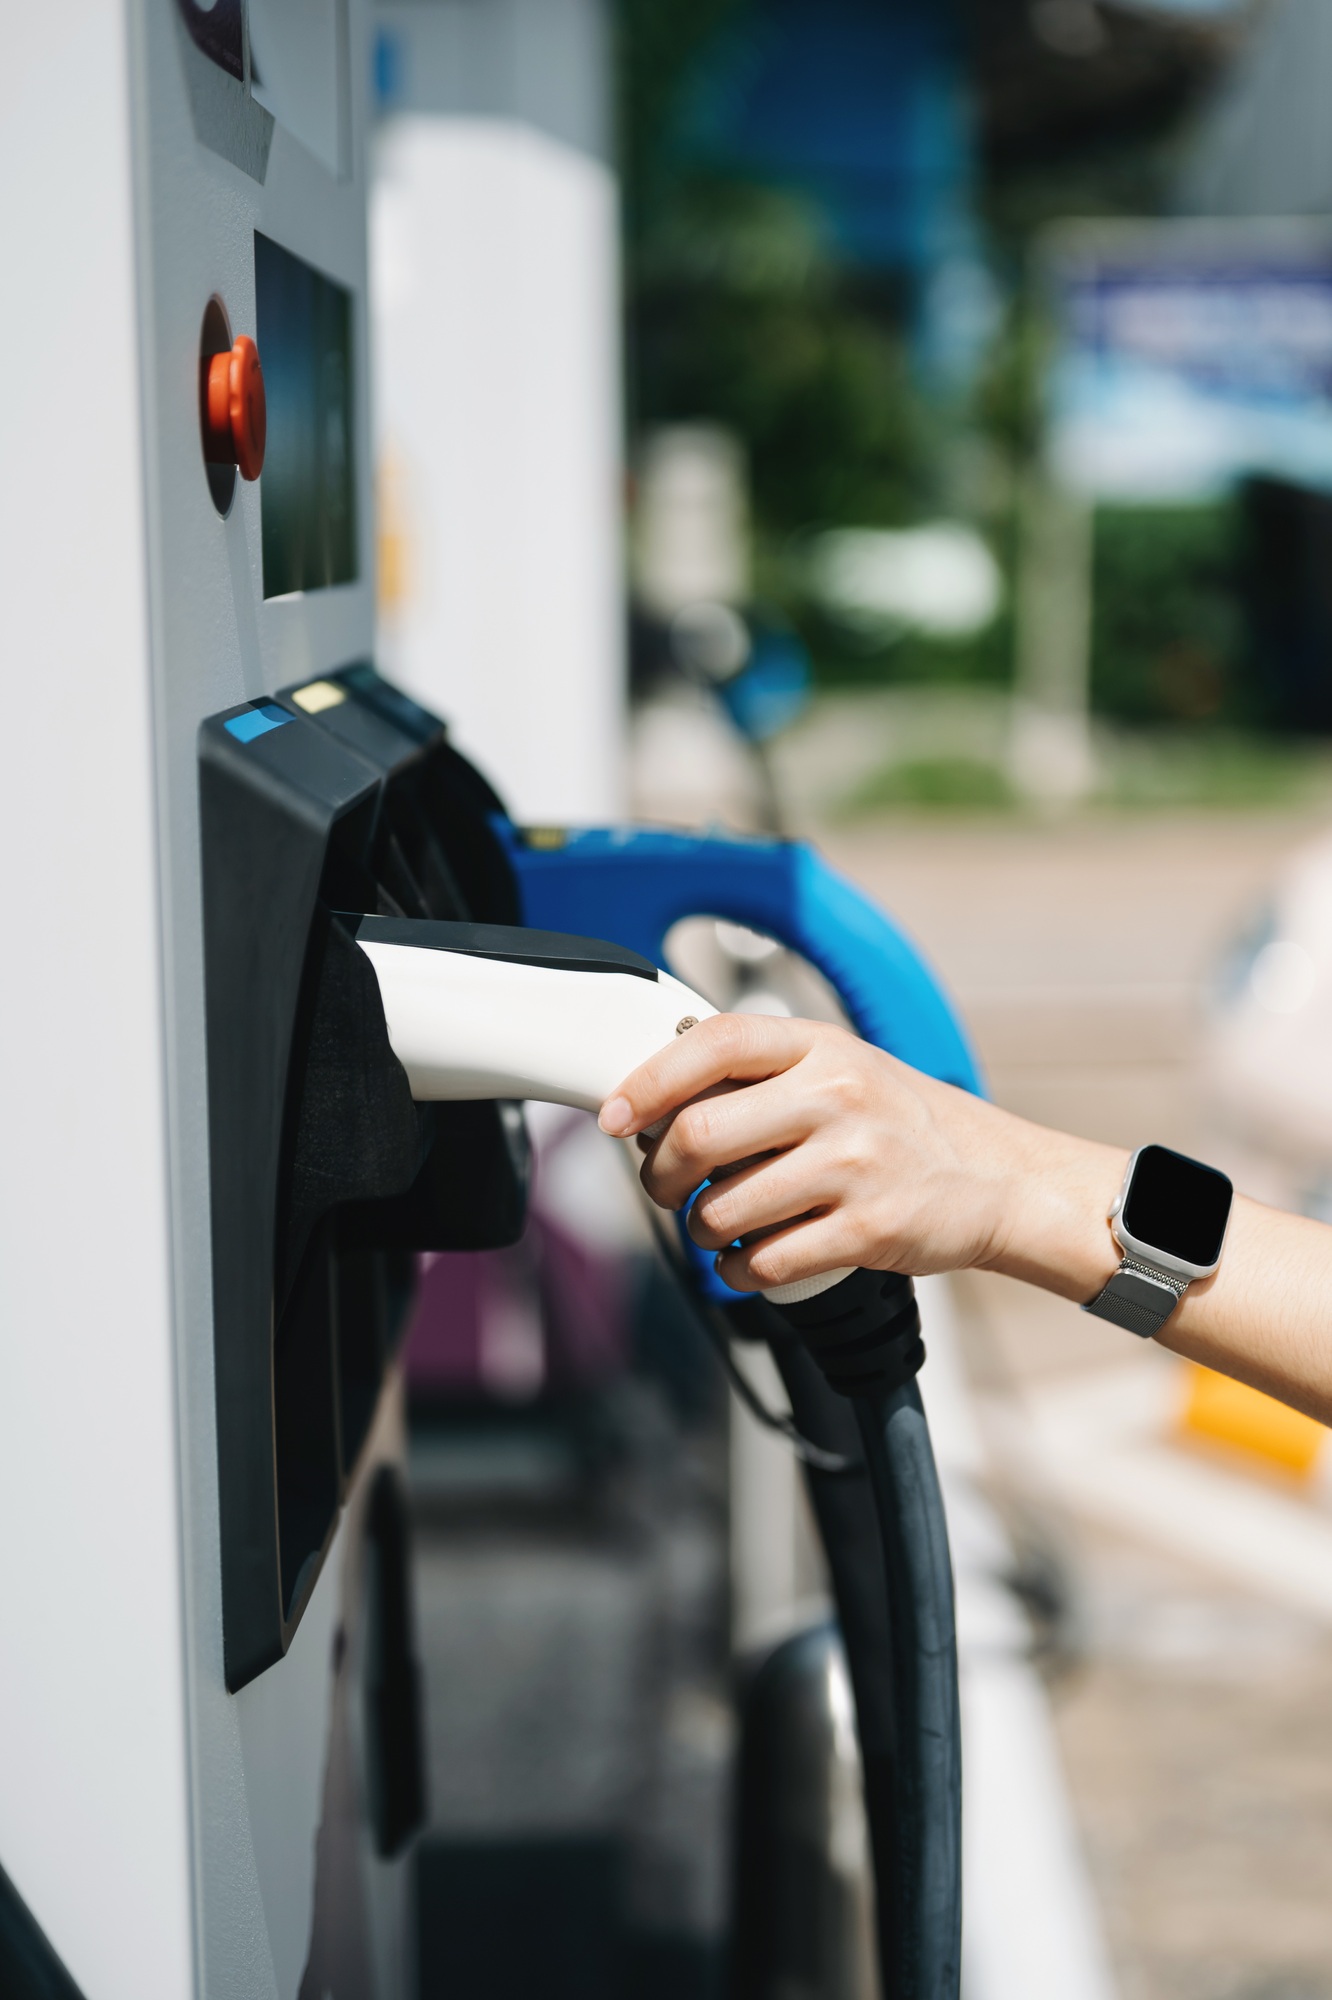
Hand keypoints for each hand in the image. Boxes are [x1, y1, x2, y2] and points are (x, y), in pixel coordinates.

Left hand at [599, 1013, 1122, 1296]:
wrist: (999, 1179)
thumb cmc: (903, 1125)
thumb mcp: (842, 1069)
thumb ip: (762, 1074)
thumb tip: (655, 1101)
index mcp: (821, 1047)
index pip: (711, 1042)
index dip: (646, 1081)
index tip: (614, 1116)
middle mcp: (837, 1096)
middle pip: (698, 1134)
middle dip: (660, 1175)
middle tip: (665, 1187)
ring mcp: (854, 1163)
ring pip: (723, 1208)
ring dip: (700, 1231)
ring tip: (716, 1228)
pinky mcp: (868, 1229)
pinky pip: (766, 1262)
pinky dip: (739, 1273)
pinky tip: (748, 1264)